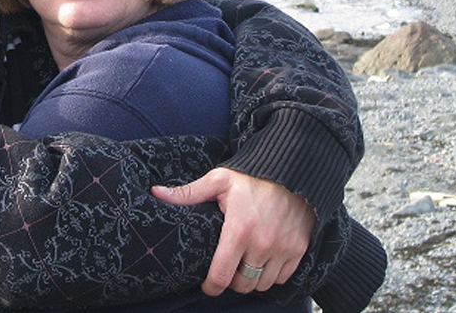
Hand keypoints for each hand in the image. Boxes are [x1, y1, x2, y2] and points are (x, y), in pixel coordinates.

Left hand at [152, 168, 315, 294]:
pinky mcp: (299, 249)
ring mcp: (283, 248)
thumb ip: (188, 193)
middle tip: (226, 269)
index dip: (211, 286)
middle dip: (231, 282)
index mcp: (239, 229)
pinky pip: (282, 277)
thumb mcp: (218, 180)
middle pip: (242, 285)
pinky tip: (263, 261)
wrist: (293, 169)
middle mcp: (262, 243)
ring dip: (251, 280)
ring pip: (262, 284)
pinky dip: (271, 275)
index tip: (207, 284)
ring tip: (244, 264)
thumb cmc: (253, 176)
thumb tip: (156, 193)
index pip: (221, 275)